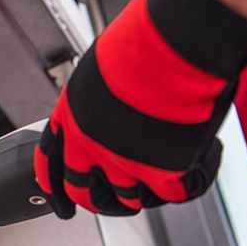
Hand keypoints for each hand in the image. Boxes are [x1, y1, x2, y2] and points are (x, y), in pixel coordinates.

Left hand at [34, 0, 246, 218]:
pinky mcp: (159, 173)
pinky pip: (170, 195)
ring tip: (160, 178)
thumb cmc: (144, 42)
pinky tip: (195, 166)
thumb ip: (97, 100)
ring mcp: (122, 163)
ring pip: (127, 199)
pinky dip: (186, 183)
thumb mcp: (100, 69)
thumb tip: (108, 110)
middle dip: (97, 202)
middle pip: (84, 191)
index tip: (62, 203)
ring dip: (143, 194)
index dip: (55, 186)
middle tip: (112, 203)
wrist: (177, 43)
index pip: (51, 164)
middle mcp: (89, 145)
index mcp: (71, 117)